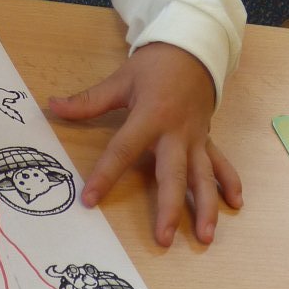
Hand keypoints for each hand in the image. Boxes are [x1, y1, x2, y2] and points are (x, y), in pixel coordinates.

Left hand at [47, 43, 242, 247]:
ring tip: (205, 237)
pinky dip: (231, 182)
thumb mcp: (121, 80)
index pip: (123, 150)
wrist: (194, 50)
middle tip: (164, 238)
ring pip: (203, 177)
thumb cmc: (155, 66)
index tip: (90, 200)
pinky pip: (221, 163)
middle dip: (170, 208)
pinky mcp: (207, 140)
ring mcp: (195, 139)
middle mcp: (176, 133)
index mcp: (150, 117)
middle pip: (173, 175)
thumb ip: (88, 101)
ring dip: (206, 207)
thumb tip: (53, 105)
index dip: (105, 175)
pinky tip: (236, 205)